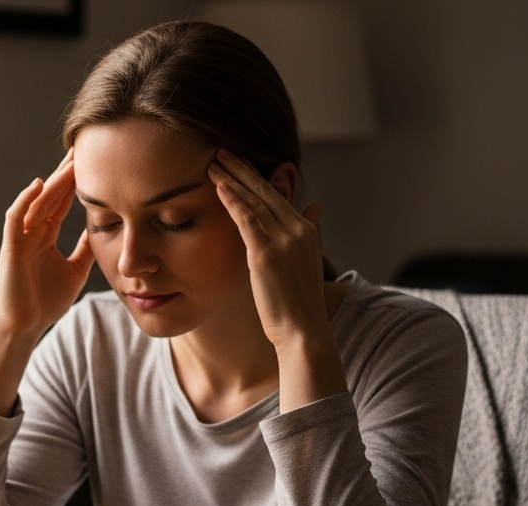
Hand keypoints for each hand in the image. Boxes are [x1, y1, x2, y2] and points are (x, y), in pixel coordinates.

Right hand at [0, 149, 93, 338]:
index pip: (62, 202)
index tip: (94, 162)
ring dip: (52, 182)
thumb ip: (85, 250)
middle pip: (50, 196)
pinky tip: (38, 185)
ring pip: (36, 202)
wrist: (25, 328)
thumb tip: (102, 231)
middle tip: (84, 149)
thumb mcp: (76, 271)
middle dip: (66, 174)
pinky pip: (15, 219)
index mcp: (46, 236)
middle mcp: (32, 232)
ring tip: (69, 162)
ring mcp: (20, 238)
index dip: (76, 182)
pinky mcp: (10, 249)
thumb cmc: (45, 302)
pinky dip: (24, 201)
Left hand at [208, 149, 345, 412]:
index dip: (255, 178)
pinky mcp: (266, 253)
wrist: (303, 331)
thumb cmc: (298, 304)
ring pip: (254, 200)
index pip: (277, 195)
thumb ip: (309, 231)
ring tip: (212, 162)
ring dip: (231, 179)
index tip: (237, 163)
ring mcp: (283, 239)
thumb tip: (315, 206)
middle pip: (265, 190)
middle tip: (221, 151)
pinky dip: (232, 199)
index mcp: (306, 230)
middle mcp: (298, 229)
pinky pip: (246, 218)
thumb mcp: (305, 262)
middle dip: (241, 169)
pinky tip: (218, 186)